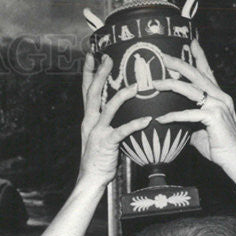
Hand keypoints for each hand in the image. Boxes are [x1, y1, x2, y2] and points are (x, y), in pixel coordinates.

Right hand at [77, 54, 150, 188]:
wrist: (91, 179)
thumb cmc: (99, 158)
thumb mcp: (101, 136)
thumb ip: (109, 121)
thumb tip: (124, 109)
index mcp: (89, 119)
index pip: (87, 91)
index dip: (89, 73)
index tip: (92, 56)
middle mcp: (90, 122)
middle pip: (93, 93)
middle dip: (100, 74)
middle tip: (108, 58)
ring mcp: (97, 132)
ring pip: (108, 108)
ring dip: (122, 95)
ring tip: (136, 85)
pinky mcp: (106, 143)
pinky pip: (122, 131)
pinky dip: (135, 125)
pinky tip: (147, 120)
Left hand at [153, 40, 235, 177]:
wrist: (235, 158)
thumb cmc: (218, 145)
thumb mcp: (200, 129)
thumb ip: (189, 120)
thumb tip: (173, 120)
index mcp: (218, 96)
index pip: (207, 72)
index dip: (199, 57)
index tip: (191, 43)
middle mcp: (220, 97)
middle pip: (197, 74)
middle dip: (179, 63)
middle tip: (163, 56)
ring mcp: (218, 105)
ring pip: (191, 89)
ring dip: (170, 85)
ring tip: (154, 84)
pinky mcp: (214, 118)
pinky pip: (189, 114)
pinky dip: (173, 116)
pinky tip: (161, 119)